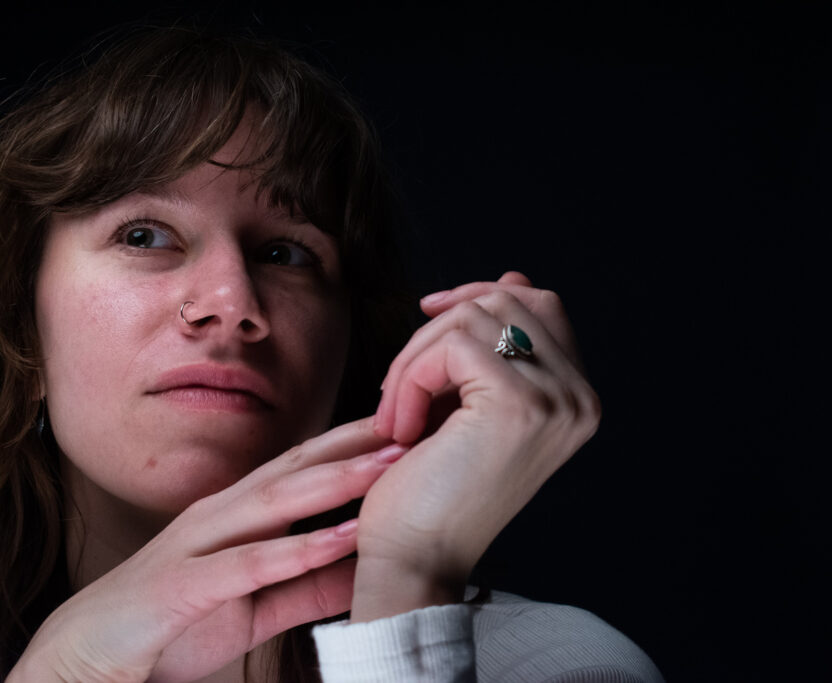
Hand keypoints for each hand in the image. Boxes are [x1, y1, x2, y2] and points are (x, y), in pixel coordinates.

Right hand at [8, 418, 400, 682]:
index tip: (407, 430)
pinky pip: (249, 564)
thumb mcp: (254, 606)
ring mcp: (197, 546)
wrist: (84, 663)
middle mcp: (217, 518)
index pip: (301, 470)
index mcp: (232, 518)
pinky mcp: (182, 586)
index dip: (354, 447)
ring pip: (276, 502)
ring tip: (387, 463)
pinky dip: (299, 549)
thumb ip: (307, 584)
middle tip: (414, 422)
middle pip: (295, 470)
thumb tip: (365, 565)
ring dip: (336, 481)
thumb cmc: (168, 629)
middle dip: (355, 445)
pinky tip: (340, 538)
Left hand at [351, 272, 600, 620]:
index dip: (479, 296)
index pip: (540, 304)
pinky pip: (451, 347)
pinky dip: (410, 378)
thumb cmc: (432, 489)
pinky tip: (400, 426)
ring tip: (395, 413)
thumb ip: (496, 346)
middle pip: (506, 300)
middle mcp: (579, 398)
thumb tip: (513, 278)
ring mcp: (557, 399)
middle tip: (399, 384)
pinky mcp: (519, 403)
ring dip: (414, 359)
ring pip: (473, 317)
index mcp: (575, 398)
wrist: (415, 560)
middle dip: (437, 328)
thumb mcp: (470, 404)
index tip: (429, 315)